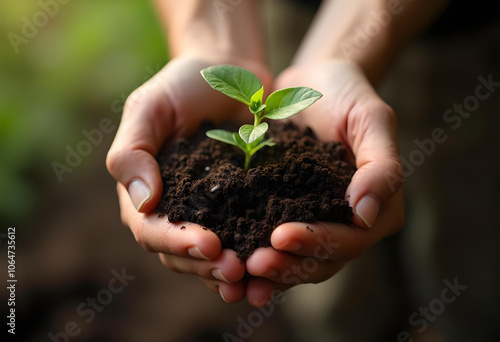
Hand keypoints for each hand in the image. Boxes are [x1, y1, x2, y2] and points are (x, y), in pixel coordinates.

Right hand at [106, 55, 271, 302]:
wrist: (230, 75)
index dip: (177, 242)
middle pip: (182, 254)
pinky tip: (273, 263)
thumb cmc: (183, 86)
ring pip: (212, 258)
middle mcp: (176, 211)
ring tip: (253, 276)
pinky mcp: (243, 209)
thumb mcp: (149, 107)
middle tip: (237, 270)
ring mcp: (211, 214)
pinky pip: (244, 240)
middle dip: (207, 266)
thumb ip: (133, 152)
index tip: (209, 244)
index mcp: (147, 194)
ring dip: (229, 272)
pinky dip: (254, 255)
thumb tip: (142, 202)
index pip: (152, 230)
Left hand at [243, 59, 404, 305]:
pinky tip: (231, 263)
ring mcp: (315, 223)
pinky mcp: (285, 215)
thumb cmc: (347, 95)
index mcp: (376, 211)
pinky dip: (254, 255)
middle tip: (252, 264)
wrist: (311, 82)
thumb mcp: (372, 119)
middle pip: (321, 261)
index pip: (350, 240)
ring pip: (296, 261)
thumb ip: (381, 167)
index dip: (317, 243)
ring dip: (269, 272)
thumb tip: (367, 215)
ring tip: (239, 272)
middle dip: (287, 266)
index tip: (280, 236)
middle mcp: (348, 226)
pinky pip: (271, 244)